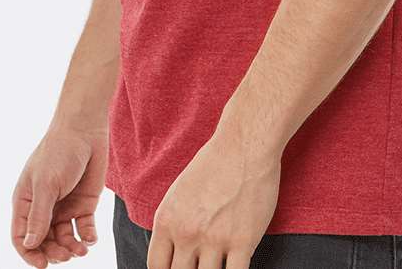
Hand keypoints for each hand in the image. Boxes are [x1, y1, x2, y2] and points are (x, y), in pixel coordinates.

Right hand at [11, 123, 107, 266]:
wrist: (86, 129)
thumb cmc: (60, 151)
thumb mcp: (46, 184)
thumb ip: (39, 216)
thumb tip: (30, 245)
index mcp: (26, 202)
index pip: (22, 237)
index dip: (30, 253)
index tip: (43, 265)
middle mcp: (44, 208)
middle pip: (44, 242)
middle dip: (54, 253)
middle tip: (67, 255)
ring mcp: (64, 206)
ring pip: (63, 239)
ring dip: (71, 249)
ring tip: (81, 250)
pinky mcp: (83, 203)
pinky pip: (83, 228)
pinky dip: (86, 237)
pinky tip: (90, 238)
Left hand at [148, 126, 280, 268]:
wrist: (244, 145)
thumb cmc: (214, 164)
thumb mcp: (179, 192)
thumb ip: (173, 225)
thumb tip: (175, 254)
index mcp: (167, 220)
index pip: (157, 268)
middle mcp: (187, 233)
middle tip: (199, 265)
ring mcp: (215, 239)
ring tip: (218, 261)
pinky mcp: (242, 241)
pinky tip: (235, 266)